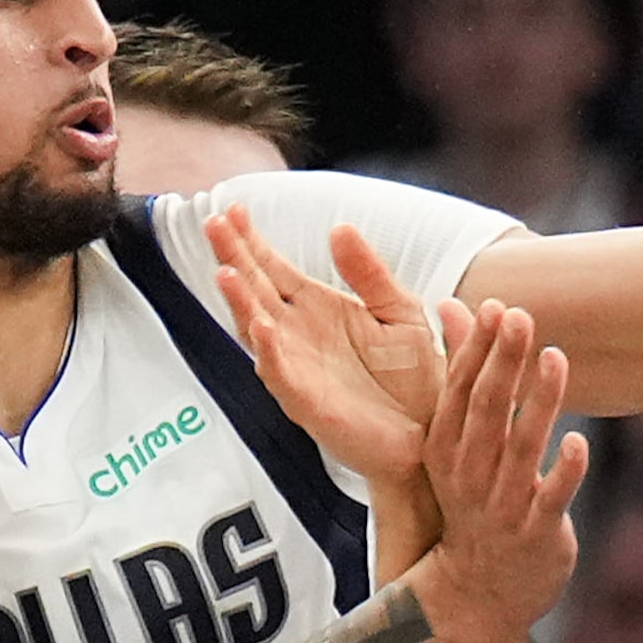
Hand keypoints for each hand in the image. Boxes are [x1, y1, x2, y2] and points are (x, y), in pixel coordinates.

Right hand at [209, 207, 441, 486]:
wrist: (430, 434)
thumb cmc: (413, 376)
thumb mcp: (397, 310)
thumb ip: (368, 272)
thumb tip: (339, 227)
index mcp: (316, 308)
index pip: (272, 267)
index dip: (250, 239)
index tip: (231, 208)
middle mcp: (297, 335)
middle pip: (254, 289)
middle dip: (233, 257)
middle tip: (213, 223)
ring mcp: (296, 368)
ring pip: (256, 330)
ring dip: (240, 302)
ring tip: (226, 272)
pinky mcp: (307, 402)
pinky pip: (281, 375)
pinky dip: (269, 352)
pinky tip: (261, 327)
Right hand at [413, 299, 588, 642]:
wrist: (476, 594)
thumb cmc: (471, 503)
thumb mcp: (454, 443)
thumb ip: (459, 374)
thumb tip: (450, 306)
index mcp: (446, 450)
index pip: (458, 392)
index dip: (476, 349)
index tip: (495, 307)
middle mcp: (469, 476)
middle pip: (486, 412)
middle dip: (503, 363)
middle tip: (521, 318)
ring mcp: (502, 506)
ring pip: (522, 448)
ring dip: (540, 402)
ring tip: (556, 358)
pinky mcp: (537, 533)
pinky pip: (552, 499)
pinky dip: (565, 470)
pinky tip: (579, 440)